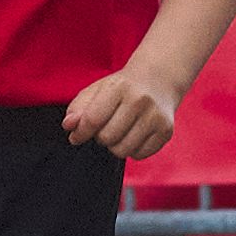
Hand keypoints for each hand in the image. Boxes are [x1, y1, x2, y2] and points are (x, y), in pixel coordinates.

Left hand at [58, 65, 183, 161]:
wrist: (158, 80)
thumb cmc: (123, 88)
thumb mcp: (97, 90)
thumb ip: (78, 108)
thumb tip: (68, 126)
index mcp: (120, 87)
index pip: (93, 120)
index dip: (80, 133)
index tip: (76, 137)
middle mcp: (140, 100)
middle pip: (107, 138)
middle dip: (100, 137)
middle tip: (106, 126)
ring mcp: (155, 117)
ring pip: (123, 150)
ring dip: (115, 145)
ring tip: (119, 131)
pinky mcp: (166, 131)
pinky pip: (139, 155)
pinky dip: (132, 150)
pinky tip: (134, 135)